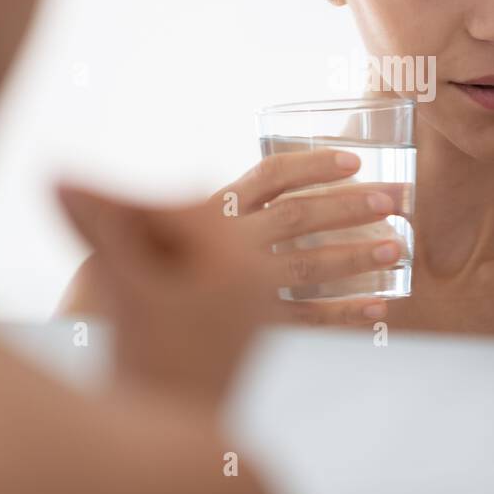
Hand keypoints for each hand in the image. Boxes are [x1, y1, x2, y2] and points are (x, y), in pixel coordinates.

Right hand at [55, 150, 403, 398]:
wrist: (93, 334)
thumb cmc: (120, 279)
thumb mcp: (148, 233)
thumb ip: (189, 213)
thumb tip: (217, 189)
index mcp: (209, 212)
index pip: (270, 176)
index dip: (312, 164)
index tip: (354, 158)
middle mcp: (228, 243)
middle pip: (301, 216)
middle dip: (352, 205)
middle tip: (401, 197)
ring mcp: (240, 286)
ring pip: (310, 264)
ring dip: (359, 253)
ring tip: (400, 247)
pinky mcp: (247, 327)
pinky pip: (306, 317)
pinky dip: (345, 312)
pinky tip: (380, 309)